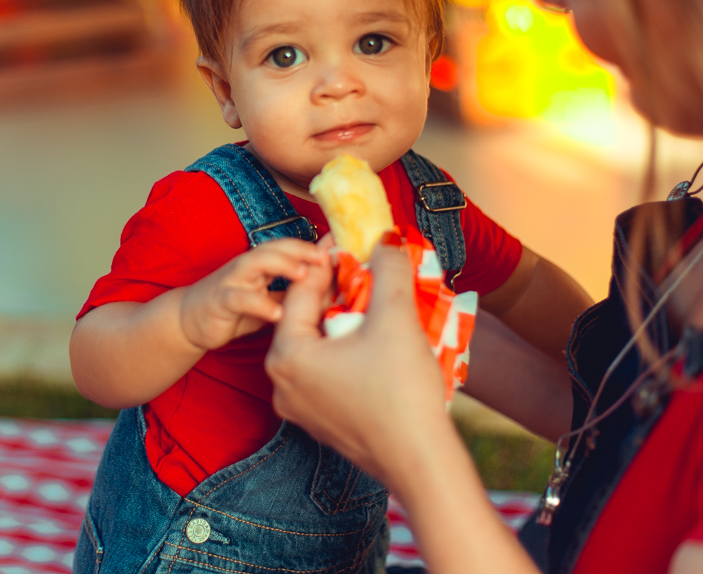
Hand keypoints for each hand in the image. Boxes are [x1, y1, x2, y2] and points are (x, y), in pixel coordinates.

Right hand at [180, 239, 327, 350]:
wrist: (189, 320)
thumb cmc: (234, 309)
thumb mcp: (271, 302)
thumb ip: (294, 295)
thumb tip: (331, 292)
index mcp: (262, 264)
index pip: (288, 248)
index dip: (312, 246)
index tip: (338, 248)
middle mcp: (248, 265)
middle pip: (275, 247)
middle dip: (301, 249)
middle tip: (325, 256)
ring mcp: (233, 280)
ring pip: (256, 263)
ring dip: (282, 265)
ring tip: (304, 274)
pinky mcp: (220, 300)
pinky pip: (240, 298)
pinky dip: (259, 304)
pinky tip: (277, 314)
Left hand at [266, 240, 448, 489]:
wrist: (421, 462)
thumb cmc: (401, 390)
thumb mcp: (395, 317)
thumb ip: (387, 269)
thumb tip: (383, 239)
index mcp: (286, 355)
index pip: (302, 290)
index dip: (329, 260)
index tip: (351, 240)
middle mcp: (281, 382)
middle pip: (308, 318)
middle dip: (340, 291)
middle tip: (370, 269)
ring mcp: (299, 406)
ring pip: (319, 344)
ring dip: (347, 319)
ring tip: (379, 300)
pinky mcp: (321, 421)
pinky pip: (328, 371)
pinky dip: (348, 349)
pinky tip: (378, 340)